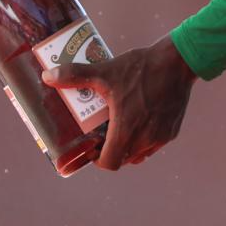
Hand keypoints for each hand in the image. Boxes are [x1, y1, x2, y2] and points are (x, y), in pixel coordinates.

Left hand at [42, 35, 197, 170]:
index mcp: (126, 131)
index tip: (93, 146)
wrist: (177, 62)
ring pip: (140, 153)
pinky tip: (141, 116)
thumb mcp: (105, 71)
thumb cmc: (141, 68)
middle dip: (112, 150)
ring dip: (130, 145)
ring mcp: (160, 137)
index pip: (109, 164)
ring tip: (122, 125)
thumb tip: (47, 75)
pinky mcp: (172, 131)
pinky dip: (146, 136)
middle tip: (104, 132)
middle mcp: (144, 140)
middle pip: (123, 159)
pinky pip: (155, 142)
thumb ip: (76, 75)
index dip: (98, 159)